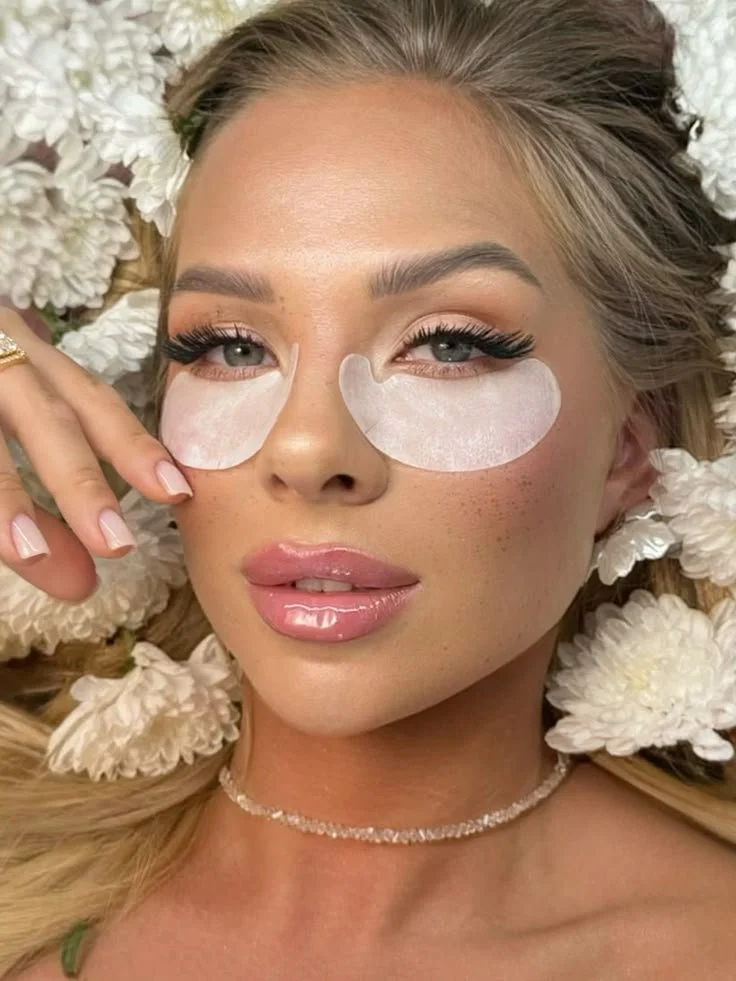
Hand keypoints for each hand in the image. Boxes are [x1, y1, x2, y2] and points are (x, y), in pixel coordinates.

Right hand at [0, 306, 190, 600]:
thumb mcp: (11, 414)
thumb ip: (41, 504)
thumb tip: (80, 584)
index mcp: (26, 354)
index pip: (90, 399)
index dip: (133, 443)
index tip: (177, 492)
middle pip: (43, 415)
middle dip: (80, 480)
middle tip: (117, 544)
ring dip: (5, 495)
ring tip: (29, 553)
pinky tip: (4, 537)